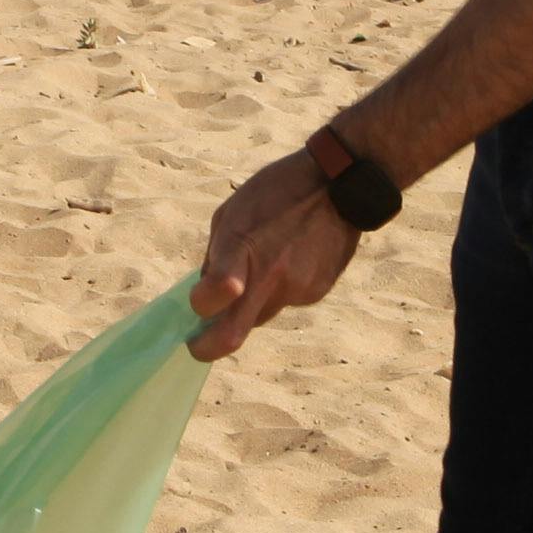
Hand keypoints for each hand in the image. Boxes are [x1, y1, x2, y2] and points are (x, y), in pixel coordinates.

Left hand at [188, 149, 361, 363]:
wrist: (339, 184)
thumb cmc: (277, 191)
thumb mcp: (233, 212)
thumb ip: (217, 254)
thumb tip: (207, 288)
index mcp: (241, 248)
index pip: (212, 298)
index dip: (197, 309)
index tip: (193, 310)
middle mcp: (270, 276)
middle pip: (233, 335)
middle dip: (209, 347)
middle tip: (198, 345)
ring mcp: (297, 289)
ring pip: (262, 315)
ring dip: (251, 305)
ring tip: (265, 264)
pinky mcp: (317, 292)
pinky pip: (287, 301)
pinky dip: (280, 289)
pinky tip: (292, 258)